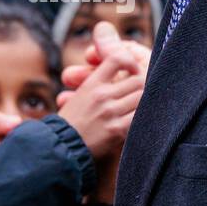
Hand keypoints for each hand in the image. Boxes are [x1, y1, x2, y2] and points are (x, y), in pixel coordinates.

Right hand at [57, 30, 144, 159]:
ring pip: (141, 96)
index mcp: (92, 83)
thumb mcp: (82, 93)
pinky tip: (143, 118)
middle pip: (137, 77)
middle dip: (144, 82)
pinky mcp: (117, 130)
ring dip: (146, 99)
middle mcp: (102, 94)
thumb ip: (99, 78)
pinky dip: (144, 115)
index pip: (117, 58)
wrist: (61, 148)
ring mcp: (110, 112)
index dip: (131, 60)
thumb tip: (118, 57)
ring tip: (145, 103)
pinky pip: (139, 116)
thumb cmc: (72, 122)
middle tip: (145, 88)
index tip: (133, 69)